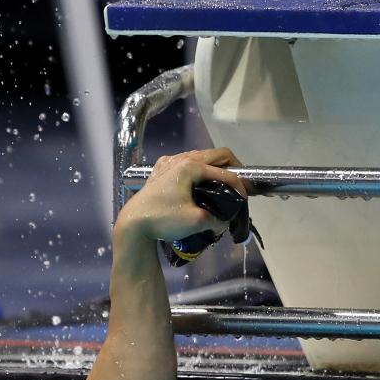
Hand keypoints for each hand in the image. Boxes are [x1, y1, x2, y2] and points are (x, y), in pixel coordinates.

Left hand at [116, 147, 248, 242]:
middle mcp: (179, 159)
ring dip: (214, 168)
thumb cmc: (163, 220)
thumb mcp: (197, 221)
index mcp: (190, 166)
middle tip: (238, 185)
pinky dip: (197, 170)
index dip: (240, 184)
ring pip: (200, 157)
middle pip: (216, 155)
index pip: (225, 171)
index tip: (246, 198)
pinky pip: (185, 163)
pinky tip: (198, 184)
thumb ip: (219, 218)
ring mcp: (167, 163)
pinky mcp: (159, 172)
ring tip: (221, 185)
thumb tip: (225, 219)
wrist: (132, 224)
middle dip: (232, 169)